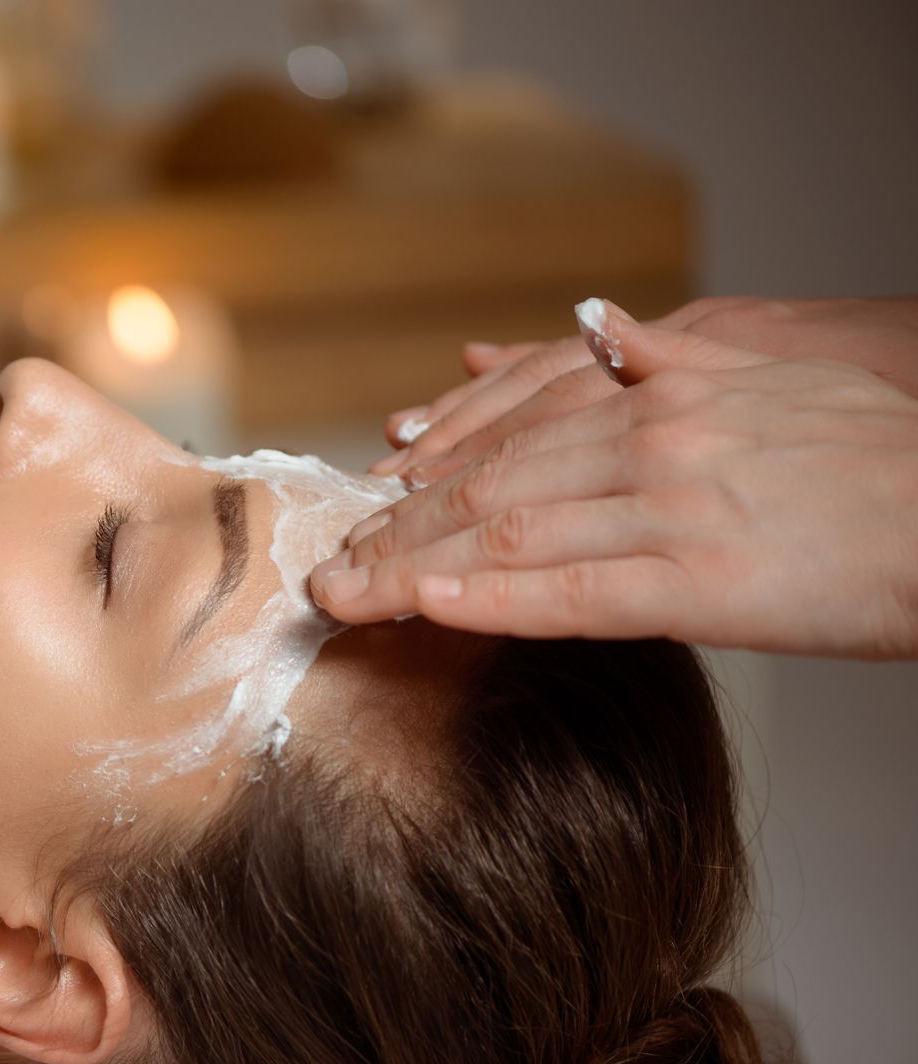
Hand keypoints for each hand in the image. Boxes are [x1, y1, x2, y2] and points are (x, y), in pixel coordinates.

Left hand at [309, 304, 917, 658]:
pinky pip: (567, 594)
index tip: (372, 512)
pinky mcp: (700, 581)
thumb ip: (672, 357)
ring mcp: (670, 512)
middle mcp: (650, 447)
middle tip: (330, 568)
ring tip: (348, 595)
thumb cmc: (877, 457)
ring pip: (506, 538)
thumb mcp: (770, 374)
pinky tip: (425, 608)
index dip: (429, 482)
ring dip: (412, 569)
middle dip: (396, 531)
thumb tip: (601, 326)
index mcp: (659, 400)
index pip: (510, 442)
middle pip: (487, 490)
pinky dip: (485, 600)